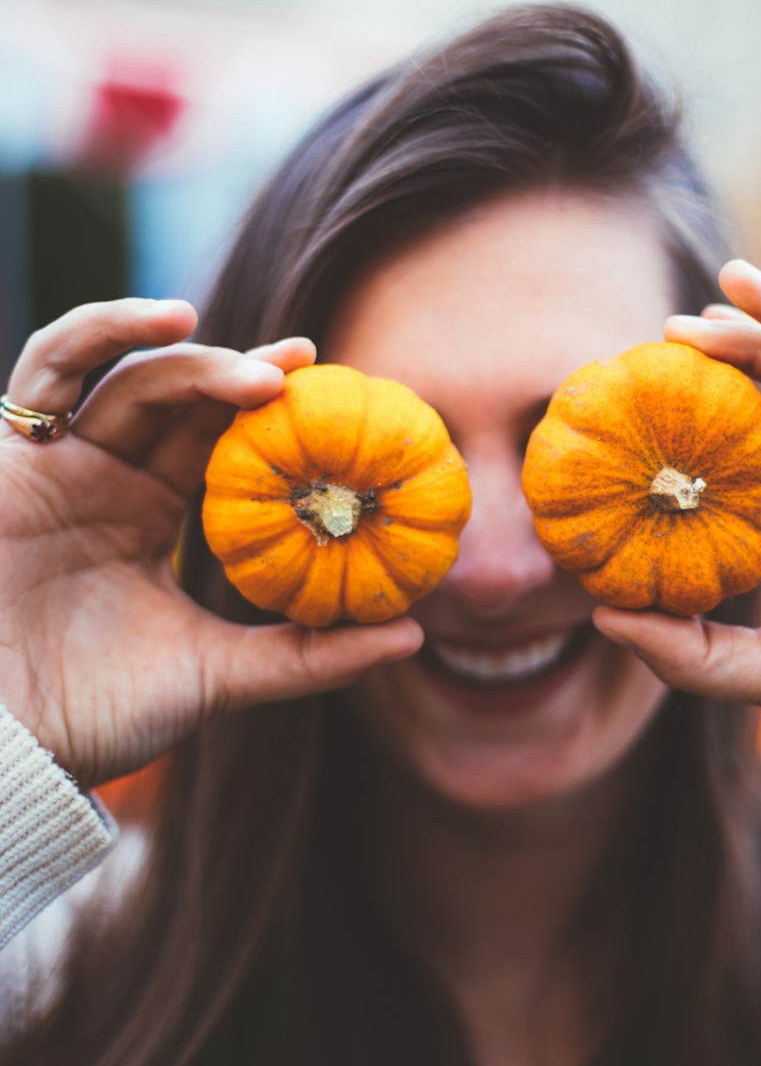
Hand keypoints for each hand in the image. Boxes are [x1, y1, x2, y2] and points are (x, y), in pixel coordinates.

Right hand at [0, 299, 422, 788]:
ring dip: (196, 358)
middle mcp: (110, 480)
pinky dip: (103, 329)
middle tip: (312, 365)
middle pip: (185, 402)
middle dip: (248, 375)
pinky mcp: (12, 451)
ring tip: (263, 369)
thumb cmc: (94, 714)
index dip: (276, 419)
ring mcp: (60, 461)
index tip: (345, 403)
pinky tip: (170, 322)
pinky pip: (50, 367)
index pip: (223, 446)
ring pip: (132, 376)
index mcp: (153, 519)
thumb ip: (306, 656)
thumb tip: (413, 638)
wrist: (0, 743)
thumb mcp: (216, 677)